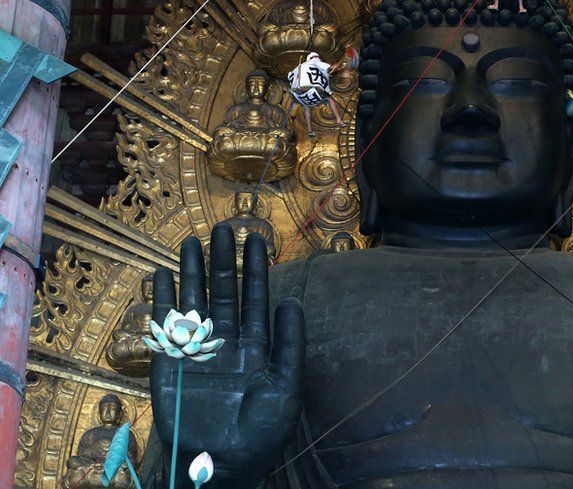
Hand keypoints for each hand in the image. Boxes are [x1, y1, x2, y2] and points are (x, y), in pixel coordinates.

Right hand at [149, 224, 304, 488]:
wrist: (223, 465)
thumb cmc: (262, 433)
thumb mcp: (286, 387)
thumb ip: (289, 344)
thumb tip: (291, 301)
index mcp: (256, 346)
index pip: (256, 297)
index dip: (256, 268)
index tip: (257, 237)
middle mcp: (227, 343)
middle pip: (224, 292)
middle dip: (224, 260)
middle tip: (225, 227)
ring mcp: (198, 351)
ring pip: (195, 301)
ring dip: (193, 271)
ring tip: (192, 240)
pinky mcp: (170, 364)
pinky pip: (166, 327)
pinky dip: (163, 301)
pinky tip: (162, 275)